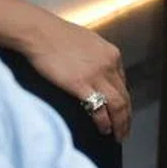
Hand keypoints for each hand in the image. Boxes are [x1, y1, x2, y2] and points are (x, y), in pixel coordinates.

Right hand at [22, 7, 132, 139]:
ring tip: (118, 135)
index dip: (124, 100)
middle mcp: (109, 65)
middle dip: (126, 116)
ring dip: (120, 123)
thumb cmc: (56, 35)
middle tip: (125, 131)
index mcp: (112, 54)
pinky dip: (104, 122)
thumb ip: (96, 58)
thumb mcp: (87, 42)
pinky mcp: (81, 85)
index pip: (123, 83)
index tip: (122, 111)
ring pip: (118, 105)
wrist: (40, 32)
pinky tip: (104, 129)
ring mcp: (97, 75)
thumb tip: (96, 71)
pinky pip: (99, 109)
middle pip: (124, 96)